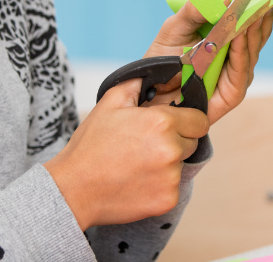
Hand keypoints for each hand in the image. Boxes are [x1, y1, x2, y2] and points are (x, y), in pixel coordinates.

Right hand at [43, 78, 208, 228]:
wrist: (73, 189)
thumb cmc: (90, 146)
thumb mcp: (110, 103)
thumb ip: (138, 83)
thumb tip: (158, 72)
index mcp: (162, 122)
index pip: (200, 120)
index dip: (186, 120)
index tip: (171, 125)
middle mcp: (171, 149)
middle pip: (192, 142)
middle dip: (176, 141)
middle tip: (146, 145)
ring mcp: (171, 177)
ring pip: (181, 165)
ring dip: (167, 164)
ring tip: (136, 164)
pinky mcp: (168, 199)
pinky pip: (173, 187)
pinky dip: (159, 186)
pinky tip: (136, 182)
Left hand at [141, 1, 272, 124]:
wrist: (146, 89)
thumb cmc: (162, 59)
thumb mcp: (175, 26)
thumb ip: (195, 11)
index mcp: (227, 43)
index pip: (251, 24)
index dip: (258, 7)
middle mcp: (236, 61)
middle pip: (256, 37)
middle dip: (259, 16)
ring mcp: (235, 78)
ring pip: (252, 52)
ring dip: (252, 31)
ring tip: (251, 11)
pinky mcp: (231, 96)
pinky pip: (241, 72)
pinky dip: (241, 52)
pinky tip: (240, 35)